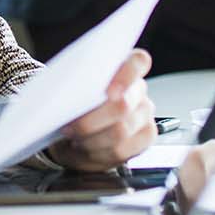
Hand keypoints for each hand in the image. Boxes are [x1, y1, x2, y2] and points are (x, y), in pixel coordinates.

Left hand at [46, 49, 156, 170]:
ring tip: (74, 138)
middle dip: (91, 121)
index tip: (108, 92)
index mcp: (124, 67)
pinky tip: (85, 147)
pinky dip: (98, 152)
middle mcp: (138, 90)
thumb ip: (77, 86)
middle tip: (69, 126)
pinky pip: (122, 150)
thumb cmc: (72, 104)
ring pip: (120, 131)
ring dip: (90, 138)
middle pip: (122, 106)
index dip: (126, 75)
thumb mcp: (69, 90)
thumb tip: (70, 94)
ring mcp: (144, 114)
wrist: (73, 130)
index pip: (137, 62)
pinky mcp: (145, 137)